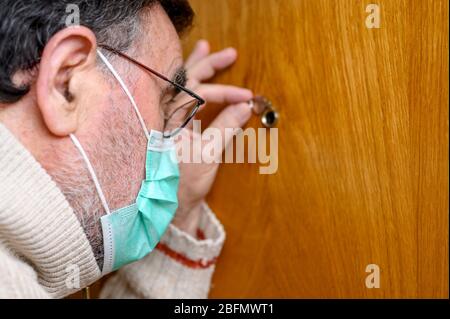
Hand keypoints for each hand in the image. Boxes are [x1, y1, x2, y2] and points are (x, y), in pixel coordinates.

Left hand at [172, 40, 252, 235]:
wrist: (166, 207)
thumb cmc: (182, 184)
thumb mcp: (208, 155)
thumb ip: (226, 127)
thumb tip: (246, 107)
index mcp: (170, 118)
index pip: (199, 92)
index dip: (226, 92)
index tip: (247, 97)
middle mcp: (164, 114)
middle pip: (187, 80)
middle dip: (209, 65)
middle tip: (229, 53)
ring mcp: (166, 120)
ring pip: (181, 86)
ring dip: (196, 68)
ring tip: (206, 49)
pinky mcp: (171, 128)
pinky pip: (180, 99)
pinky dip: (191, 86)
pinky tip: (195, 77)